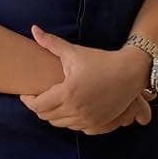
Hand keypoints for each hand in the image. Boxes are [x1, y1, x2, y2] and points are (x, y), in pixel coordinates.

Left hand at [21, 26, 150, 133]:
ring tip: (55, 102)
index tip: (27, 94)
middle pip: (47, 117)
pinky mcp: (98, 124)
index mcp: (67, 93)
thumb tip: (33, 29)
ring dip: (55, 115)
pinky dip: (71, 121)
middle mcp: (76, 109)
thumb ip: (51, 43)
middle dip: (40, 107)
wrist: (130, 72)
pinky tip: (73, 109)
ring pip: (61, 124)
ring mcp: (88, 119)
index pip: (37, 106)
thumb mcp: (74, 51)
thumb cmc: (101, 60)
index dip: (28, 100)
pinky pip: (77, 128)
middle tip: (40, 97)